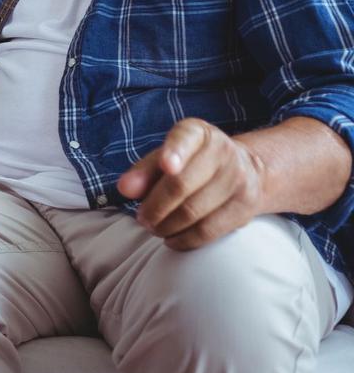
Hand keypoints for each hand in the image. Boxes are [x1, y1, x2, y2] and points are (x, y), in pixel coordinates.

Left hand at [116, 118, 265, 250]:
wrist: (244, 170)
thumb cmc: (192, 163)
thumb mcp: (166, 157)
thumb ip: (143, 171)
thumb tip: (125, 189)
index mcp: (198, 133)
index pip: (185, 138)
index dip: (175, 152)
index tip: (167, 165)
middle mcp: (223, 152)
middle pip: (181, 184)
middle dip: (154, 207)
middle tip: (142, 218)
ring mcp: (239, 179)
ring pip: (194, 212)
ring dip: (166, 226)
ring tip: (154, 228)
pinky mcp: (246, 207)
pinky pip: (209, 230)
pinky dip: (185, 240)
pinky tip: (171, 239)